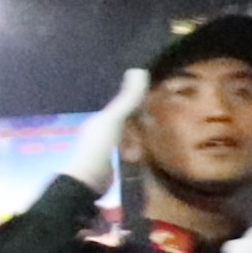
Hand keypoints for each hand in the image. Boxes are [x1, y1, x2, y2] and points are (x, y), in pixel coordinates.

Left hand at [67, 68, 150, 192]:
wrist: (88, 182)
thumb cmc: (98, 146)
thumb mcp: (113, 120)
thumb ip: (126, 99)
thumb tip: (139, 70)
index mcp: (99, 120)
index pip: (120, 105)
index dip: (136, 100)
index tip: (155, 96)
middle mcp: (101, 132)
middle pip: (124, 120)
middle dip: (140, 116)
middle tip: (163, 112)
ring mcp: (107, 150)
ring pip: (128, 136)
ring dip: (141, 132)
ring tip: (162, 128)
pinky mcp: (113, 165)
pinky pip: (129, 152)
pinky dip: (139, 148)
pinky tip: (151, 148)